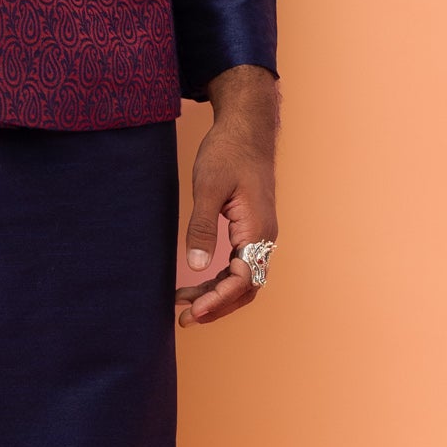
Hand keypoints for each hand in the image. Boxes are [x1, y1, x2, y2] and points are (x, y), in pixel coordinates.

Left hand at [176, 63, 278, 330]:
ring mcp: (259, 236)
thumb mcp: (209, 187)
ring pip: (241, 280)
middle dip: (216, 306)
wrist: (246, 127)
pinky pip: (237, 266)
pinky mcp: (249, 231)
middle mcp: (264, 238)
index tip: (193, 312)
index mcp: (258, 230)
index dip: (218, 300)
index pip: (243, 279)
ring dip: (215, 296)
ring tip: (182, 307)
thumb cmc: (228, 152)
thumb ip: (202, 227)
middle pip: (245, 288)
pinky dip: (217, 280)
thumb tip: (195, 267)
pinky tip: (194, 284)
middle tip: (183, 319)